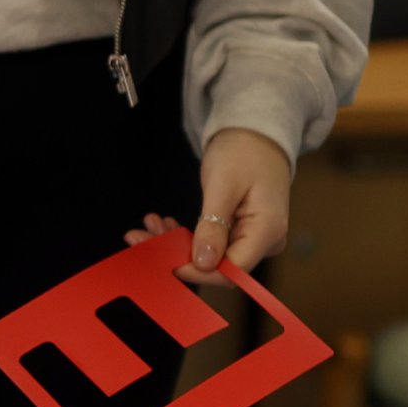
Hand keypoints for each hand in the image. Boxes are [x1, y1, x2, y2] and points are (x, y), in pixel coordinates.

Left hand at [125, 127, 292, 286]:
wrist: (255, 135)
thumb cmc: (243, 153)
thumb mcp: (223, 186)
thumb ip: (213, 226)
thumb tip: (204, 263)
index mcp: (267, 231)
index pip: (231, 270)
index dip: (196, 271)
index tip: (162, 259)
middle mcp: (264, 241)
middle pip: (217, 266)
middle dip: (177, 255)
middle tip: (140, 237)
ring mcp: (253, 238)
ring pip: (209, 256)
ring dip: (175, 245)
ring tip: (150, 225)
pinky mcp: (240, 233)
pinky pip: (210, 244)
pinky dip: (185, 237)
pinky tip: (165, 224)